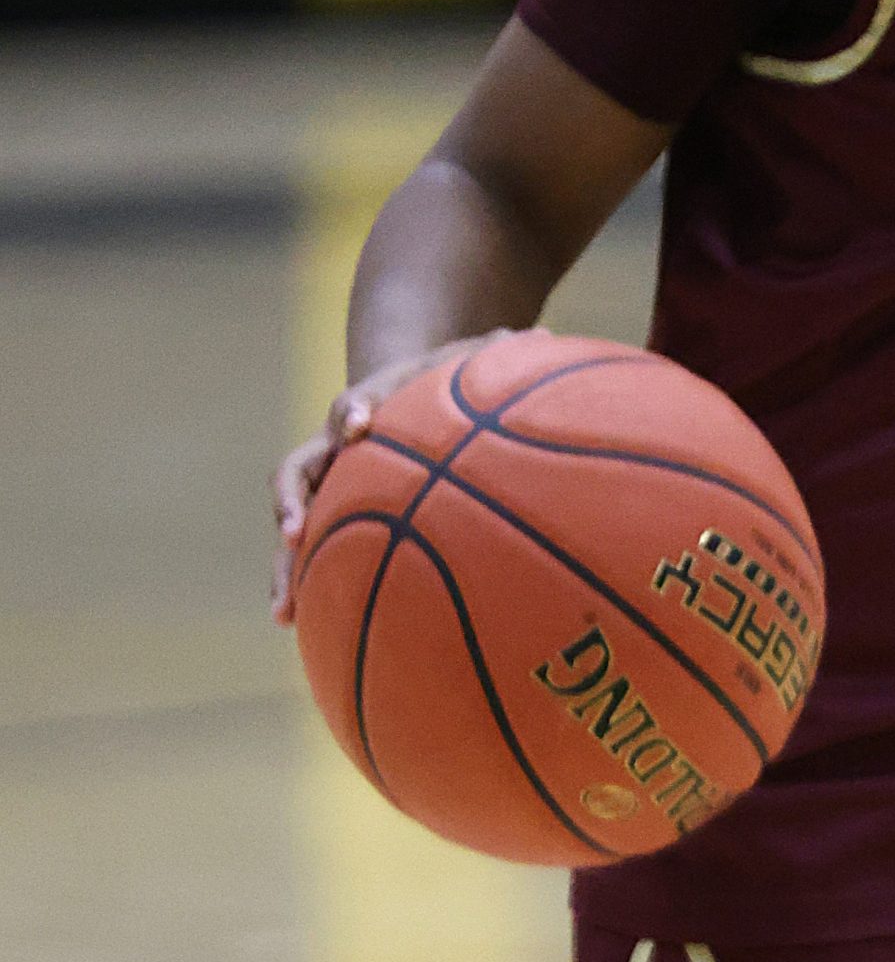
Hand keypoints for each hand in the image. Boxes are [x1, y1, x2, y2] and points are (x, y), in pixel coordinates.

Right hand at [269, 330, 517, 624]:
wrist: (400, 395)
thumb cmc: (441, 384)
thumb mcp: (466, 362)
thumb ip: (496, 353)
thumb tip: (543, 333)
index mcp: (364, 407)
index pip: (350, 406)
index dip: (352, 414)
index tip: (361, 426)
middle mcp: (331, 450)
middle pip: (296, 473)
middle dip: (290, 502)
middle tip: (294, 531)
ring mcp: (324, 487)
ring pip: (290, 524)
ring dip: (283, 565)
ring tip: (283, 610)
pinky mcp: (328, 520)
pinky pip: (311, 555)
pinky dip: (305, 588)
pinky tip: (303, 628)